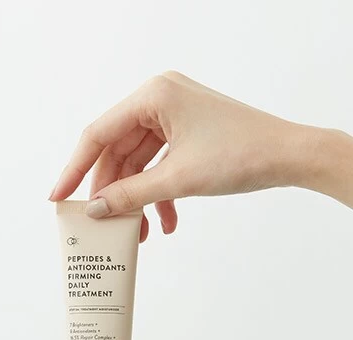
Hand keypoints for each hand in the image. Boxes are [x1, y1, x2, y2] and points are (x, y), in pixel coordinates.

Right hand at [49, 71, 352, 237]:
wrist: (293, 156)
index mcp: (153, 95)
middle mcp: (160, 98)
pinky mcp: (189, 131)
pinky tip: (165, 222)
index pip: (99, 135)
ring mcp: (176, 114)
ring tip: (138, 232)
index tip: (59, 198)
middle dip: (113, 191)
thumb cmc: (242, 155)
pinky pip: (160, 162)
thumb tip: (95, 209)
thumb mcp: (178, 180)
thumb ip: (130, 195)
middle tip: (103, 224)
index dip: (76, 169)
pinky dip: (159, 191)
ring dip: (138, 198)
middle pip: (118, 151)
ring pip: (139, 162)